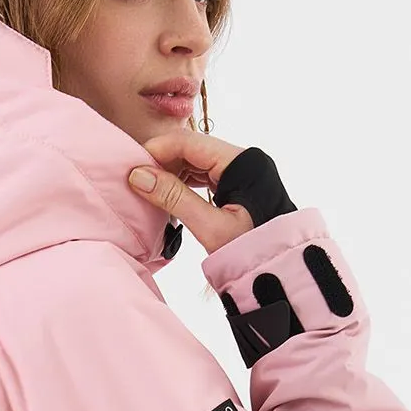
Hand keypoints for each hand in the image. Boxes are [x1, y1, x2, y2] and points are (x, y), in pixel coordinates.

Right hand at [126, 130, 256, 253]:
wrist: (278, 269)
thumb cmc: (251, 251)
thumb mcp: (211, 228)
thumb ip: (174, 199)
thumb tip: (138, 176)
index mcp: (241, 162)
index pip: (190, 141)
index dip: (157, 149)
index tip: (132, 166)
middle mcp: (242, 158)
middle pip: (192, 147)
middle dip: (161, 161)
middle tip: (135, 180)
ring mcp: (239, 170)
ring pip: (196, 160)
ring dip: (170, 172)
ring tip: (147, 189)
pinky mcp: (235, 184)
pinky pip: (203, 174)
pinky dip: (183, 182)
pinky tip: (166, 194)